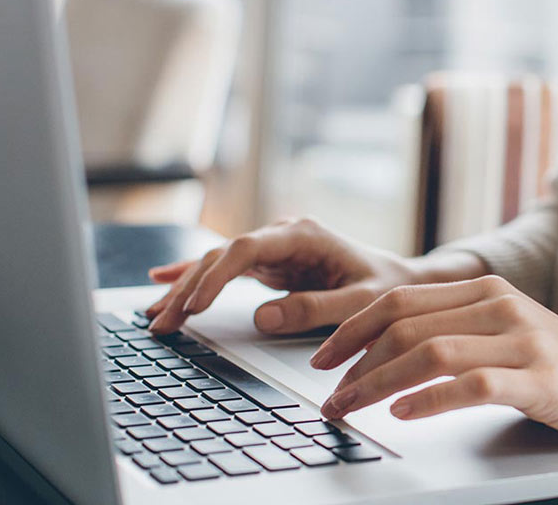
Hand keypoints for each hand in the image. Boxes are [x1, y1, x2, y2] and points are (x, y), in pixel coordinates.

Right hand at [145, 218, 432, 334]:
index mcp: (304, 236)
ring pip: (216, 263)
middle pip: (222, 256)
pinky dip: (194, 276)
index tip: (194, 304)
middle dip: (188, 289)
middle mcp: (283, 236)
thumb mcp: (360, 302)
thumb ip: (315, 309)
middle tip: (162, 322)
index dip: (216, 275)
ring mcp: (274, 249)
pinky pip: (224, 269)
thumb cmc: (387, 289)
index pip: (247, 249)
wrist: (402, 281)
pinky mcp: (270, 265)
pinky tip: (161, 280)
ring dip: (184, 289)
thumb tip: (262, 318)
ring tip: (155, 317)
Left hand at [313, 275, 557, 448]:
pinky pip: (471, 385)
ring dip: (377, 384)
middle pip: (404, 323)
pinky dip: (429, 399)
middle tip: (327, 395)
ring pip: (429, 352)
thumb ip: (460, 331)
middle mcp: (501, 306)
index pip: (400, 300)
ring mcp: (523, 341)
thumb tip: (389, 352)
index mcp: (488, 290)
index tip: (322, 359)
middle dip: (353, 361)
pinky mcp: (541, 380)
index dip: (351, 329)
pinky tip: (403, 413)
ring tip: (350, 408)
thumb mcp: (511, 334)